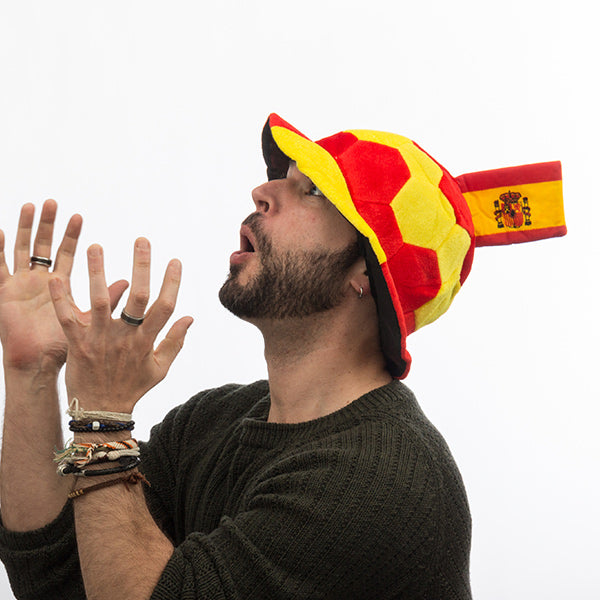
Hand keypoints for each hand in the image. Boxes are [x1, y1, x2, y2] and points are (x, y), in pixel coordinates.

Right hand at [0, 201, 127, 373]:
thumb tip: (130, 283)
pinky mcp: (4, 294)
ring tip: (30, 206)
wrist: (41, 364)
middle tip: (53, 202)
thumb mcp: (89, 318)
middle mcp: (39, 282)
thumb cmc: (65, 346)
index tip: (78, 216)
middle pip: (42, 246)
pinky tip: (1, 231)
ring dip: (25, 229)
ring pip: (22, 251)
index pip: (66, 254)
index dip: (71, 236)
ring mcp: (20, 286)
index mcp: (59, 286)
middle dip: (47, 225)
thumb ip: (108, 298)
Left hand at [49, 238, 192, 413]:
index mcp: (146, 341)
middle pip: (137, 296)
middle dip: (141, 266)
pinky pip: (68, 317)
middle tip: (141, 240)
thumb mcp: (161, 368)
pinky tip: (56, 276)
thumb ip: (175, 341)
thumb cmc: (133, 388)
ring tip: (95, 246)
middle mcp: (125, 336)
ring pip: (100, 301)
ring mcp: (100, 339)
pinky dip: (61, 298)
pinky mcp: (76, 343)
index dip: (172, 282)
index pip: (164, 306)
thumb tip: (190, 316)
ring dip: (97, 272)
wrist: (101, 411)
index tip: (175, 260)